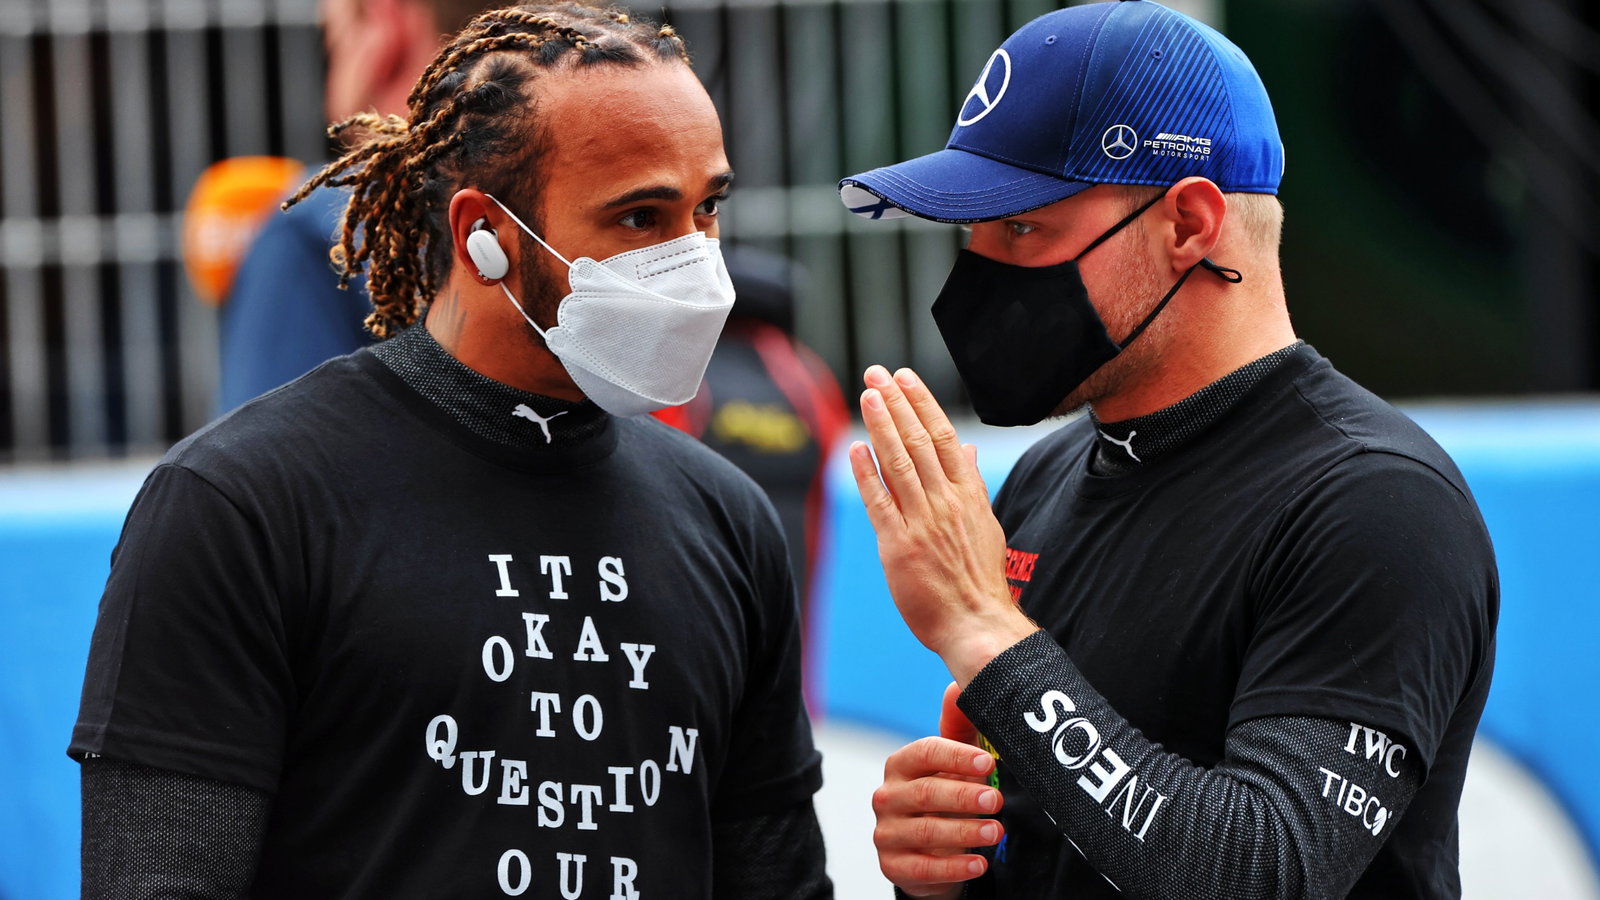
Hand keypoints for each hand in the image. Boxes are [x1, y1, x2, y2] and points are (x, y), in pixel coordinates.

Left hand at [850, 365, 1036, 683]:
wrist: (976, 624)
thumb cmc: (979, 578)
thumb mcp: (984, 523)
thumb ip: (971, 484)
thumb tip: (967, 450)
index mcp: (968, 494)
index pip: (944, 437)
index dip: (922, 403)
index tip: (905, 377)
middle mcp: (945, 503)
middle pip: (918, 442)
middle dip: (897, 403)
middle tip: (876, 373)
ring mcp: (922, 523)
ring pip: (899, 464)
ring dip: (881, 426)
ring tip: (867, 396)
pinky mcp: (898, 547)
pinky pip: (879, 503)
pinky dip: (865, 474)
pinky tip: (855, 449)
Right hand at [873, 706, 1004, 897]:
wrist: (928, 852)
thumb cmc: (943, 799)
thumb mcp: (952, 765)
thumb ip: (958, 729)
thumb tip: (956, 684)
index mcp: (901, 765)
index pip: (925, 753)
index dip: (957, 757)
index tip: (988, 763)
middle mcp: (887, 796)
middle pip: (925, 793)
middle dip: (964, 796)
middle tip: (995, 800)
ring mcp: (887, 833)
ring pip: (926, 831)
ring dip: (965, 832)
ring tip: (995, 831)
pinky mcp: (893, 866)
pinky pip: (923, 868)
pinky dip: (954, 867)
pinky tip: (978, 863)